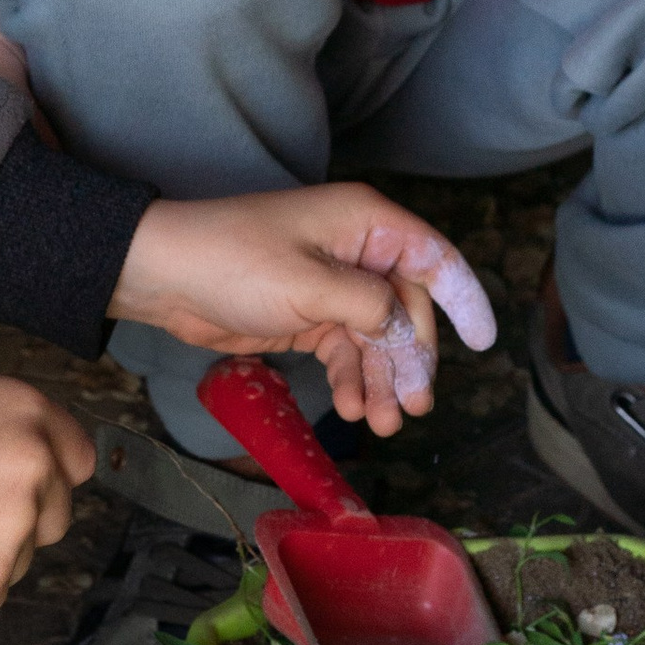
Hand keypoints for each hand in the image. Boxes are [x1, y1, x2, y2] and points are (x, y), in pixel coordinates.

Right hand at [0, 369, 92, 622]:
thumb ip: (6, 423)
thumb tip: (38, 456)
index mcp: (28, 415)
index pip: (78, 460)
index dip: (46, 477)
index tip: (15, 488)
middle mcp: (36, 471)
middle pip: (55, 517)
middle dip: (15, 520)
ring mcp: (14, 532)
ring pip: (18, 560)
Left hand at [109, 187, 497, 433]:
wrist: (162, 275)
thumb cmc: (233, 261)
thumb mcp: (309, 285)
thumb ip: (369, 309)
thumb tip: (404, 332)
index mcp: (366, 222)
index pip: (435, 258)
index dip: (464, 299)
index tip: (482, 342)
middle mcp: (357, 249)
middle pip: (407, 310)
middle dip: (411, 360)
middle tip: (413, 407)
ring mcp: (333, 283)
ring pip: (377, 338)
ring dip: (381, 380)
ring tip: (381, 422)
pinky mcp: (309, 313)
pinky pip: (346, 350)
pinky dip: (351, 378)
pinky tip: (348, 406)